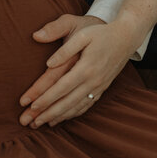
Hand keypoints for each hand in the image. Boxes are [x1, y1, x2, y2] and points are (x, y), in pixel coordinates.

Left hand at [19, 14, 133, 127]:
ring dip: (58, 117)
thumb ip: (64, 49)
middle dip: (47, 113)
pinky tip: (61, 118)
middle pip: (67, 102)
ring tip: (41, 124)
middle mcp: (93, 81)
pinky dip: (72, 114)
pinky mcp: (102, 88)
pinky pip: (86, 105)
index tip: (30, 105)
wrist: (126, 38)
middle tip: (30, 122)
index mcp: (86, 67)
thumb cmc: (101, 33)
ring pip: (76, 107)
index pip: (61, 87)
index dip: (45, 98)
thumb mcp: (82, 34)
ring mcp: (99, 87)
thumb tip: (48, 63)